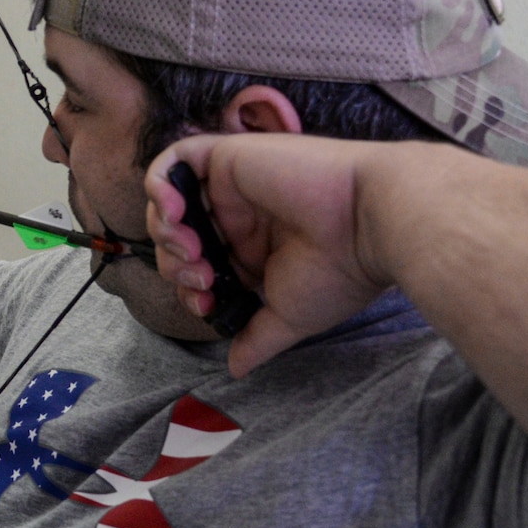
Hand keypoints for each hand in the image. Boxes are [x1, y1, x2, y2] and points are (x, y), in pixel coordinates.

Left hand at [144, 134, 393, 376]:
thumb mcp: (289, 316)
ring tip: (193, 248)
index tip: (206, 304)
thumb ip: (257, 337)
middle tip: (201, 277)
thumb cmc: (339, 272)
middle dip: (174, 264)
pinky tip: (176, 213)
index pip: (196, 266)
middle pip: (176, 236)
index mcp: (253, 249)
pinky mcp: (229, 157)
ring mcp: (233, 185)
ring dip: (165, 231)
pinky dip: (159, 186)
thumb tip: (235, 370)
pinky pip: (173, 159)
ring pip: (168, 201)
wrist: (368, 226)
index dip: (187, 288)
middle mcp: (240, 215)